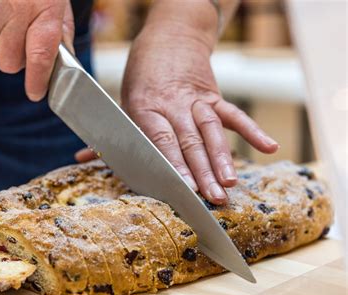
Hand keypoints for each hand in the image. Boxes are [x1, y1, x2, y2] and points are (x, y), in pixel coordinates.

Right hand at [0, 0, 73, 100]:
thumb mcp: (57, 0)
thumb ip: (61, 31)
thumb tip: (65, 61)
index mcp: (43, 11)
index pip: (39, 57)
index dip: (37, 80)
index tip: (36, 93)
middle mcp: (15, 12)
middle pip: (9, 62)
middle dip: (16, 58)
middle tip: (21, 39)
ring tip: (7, 14)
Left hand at [118, 24, 278, 203]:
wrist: (169, 37)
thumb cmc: (141, 76)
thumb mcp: (123, 102)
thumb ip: (109, 133)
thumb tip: (84, 159)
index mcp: (145, 107)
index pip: (160, 141)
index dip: (173, 165)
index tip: (182, 188)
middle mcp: (172, 104)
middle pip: (189, 141)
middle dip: (201, 171)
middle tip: (212, 197)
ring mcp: (196, 99)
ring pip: (211, 130)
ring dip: (222, 157)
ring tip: (230, 182)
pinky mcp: (213, 96)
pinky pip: (234, 114)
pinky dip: (251, 130)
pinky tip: (268, 147)